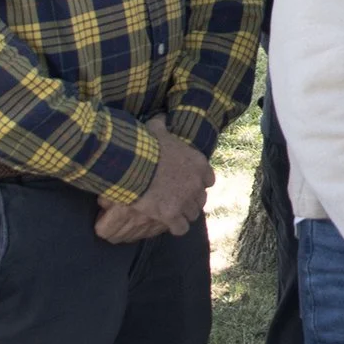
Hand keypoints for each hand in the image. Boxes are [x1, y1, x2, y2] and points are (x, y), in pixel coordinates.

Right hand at [95, 118, 214, 243]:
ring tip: (173, 214)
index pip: (208, 180)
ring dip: (184, 215)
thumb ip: (162, 125)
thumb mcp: (157, 131)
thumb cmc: (145, 145)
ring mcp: (185, 201)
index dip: (198, 184)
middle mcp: (197, 184)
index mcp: (199, 164)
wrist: (134, 164)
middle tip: (178, 201)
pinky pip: (181, 228)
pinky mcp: (172, 215)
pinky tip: (168, 224)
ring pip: (193, 214)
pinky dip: (176, 227)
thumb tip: (160, 115)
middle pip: (201, 199)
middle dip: (191, 201)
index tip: (187, 185)